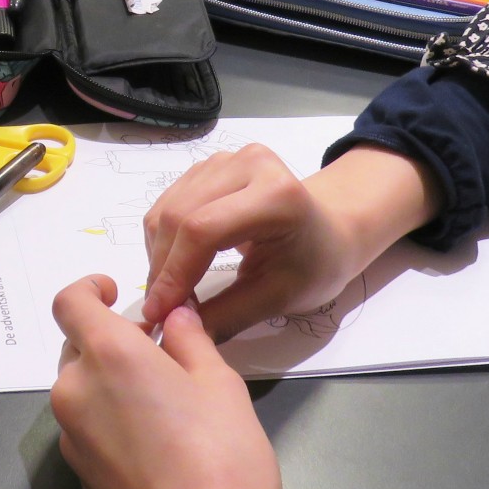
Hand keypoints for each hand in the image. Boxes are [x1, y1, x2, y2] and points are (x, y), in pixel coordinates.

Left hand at [52, 277, 294, 488]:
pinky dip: (109, 420)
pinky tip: (154, 443)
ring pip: (81, 390)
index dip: (88, 289)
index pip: (69, 303)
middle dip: (111, 341)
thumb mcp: (220, 385)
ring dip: (110, 383)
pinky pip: (86, 428)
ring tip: (164, 403)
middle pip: (77, 348)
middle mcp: (76, 391)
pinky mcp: (78, 475)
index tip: (114, 292)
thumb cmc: (222, 460)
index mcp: (108, 356)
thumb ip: (190, 340)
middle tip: (161, 354)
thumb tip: (175, 316)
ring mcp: (71, 437)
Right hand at [142, 144, 382, 337]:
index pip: (204, 230)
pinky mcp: (209, 164)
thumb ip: (225, 316)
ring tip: (171, 290)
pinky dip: (162, 239)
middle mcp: (249, 163)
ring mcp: (226, 158)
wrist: (330, 231)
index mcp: (276, 195)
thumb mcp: (277, 299)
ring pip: (166, 209)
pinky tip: (177, 264)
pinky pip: (168, 202)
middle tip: (160, 311)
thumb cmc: (314, 266)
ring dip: (158, 255)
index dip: (174, 273)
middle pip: (179, 216)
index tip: (158, 314)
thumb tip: (173, 330)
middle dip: (162, 268)